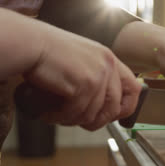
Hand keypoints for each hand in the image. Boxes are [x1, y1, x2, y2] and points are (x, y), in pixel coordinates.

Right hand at [24, 31, 141, 130]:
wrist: (30, 44)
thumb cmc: (48, 53)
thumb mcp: (82, 60)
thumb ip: (95, 78)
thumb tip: (100, 108)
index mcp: (109, 59)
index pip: (134, 88)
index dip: (125, 108)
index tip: (110, 116)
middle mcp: (108, 65)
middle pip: (114, 109)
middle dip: (94, 121)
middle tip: (74, 120)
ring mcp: (98, 75)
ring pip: (93, 115)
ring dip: (72, 120)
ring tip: (55, 114)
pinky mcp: (84, 84)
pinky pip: (77, 113)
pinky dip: (60, 117)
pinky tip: (48, 113)